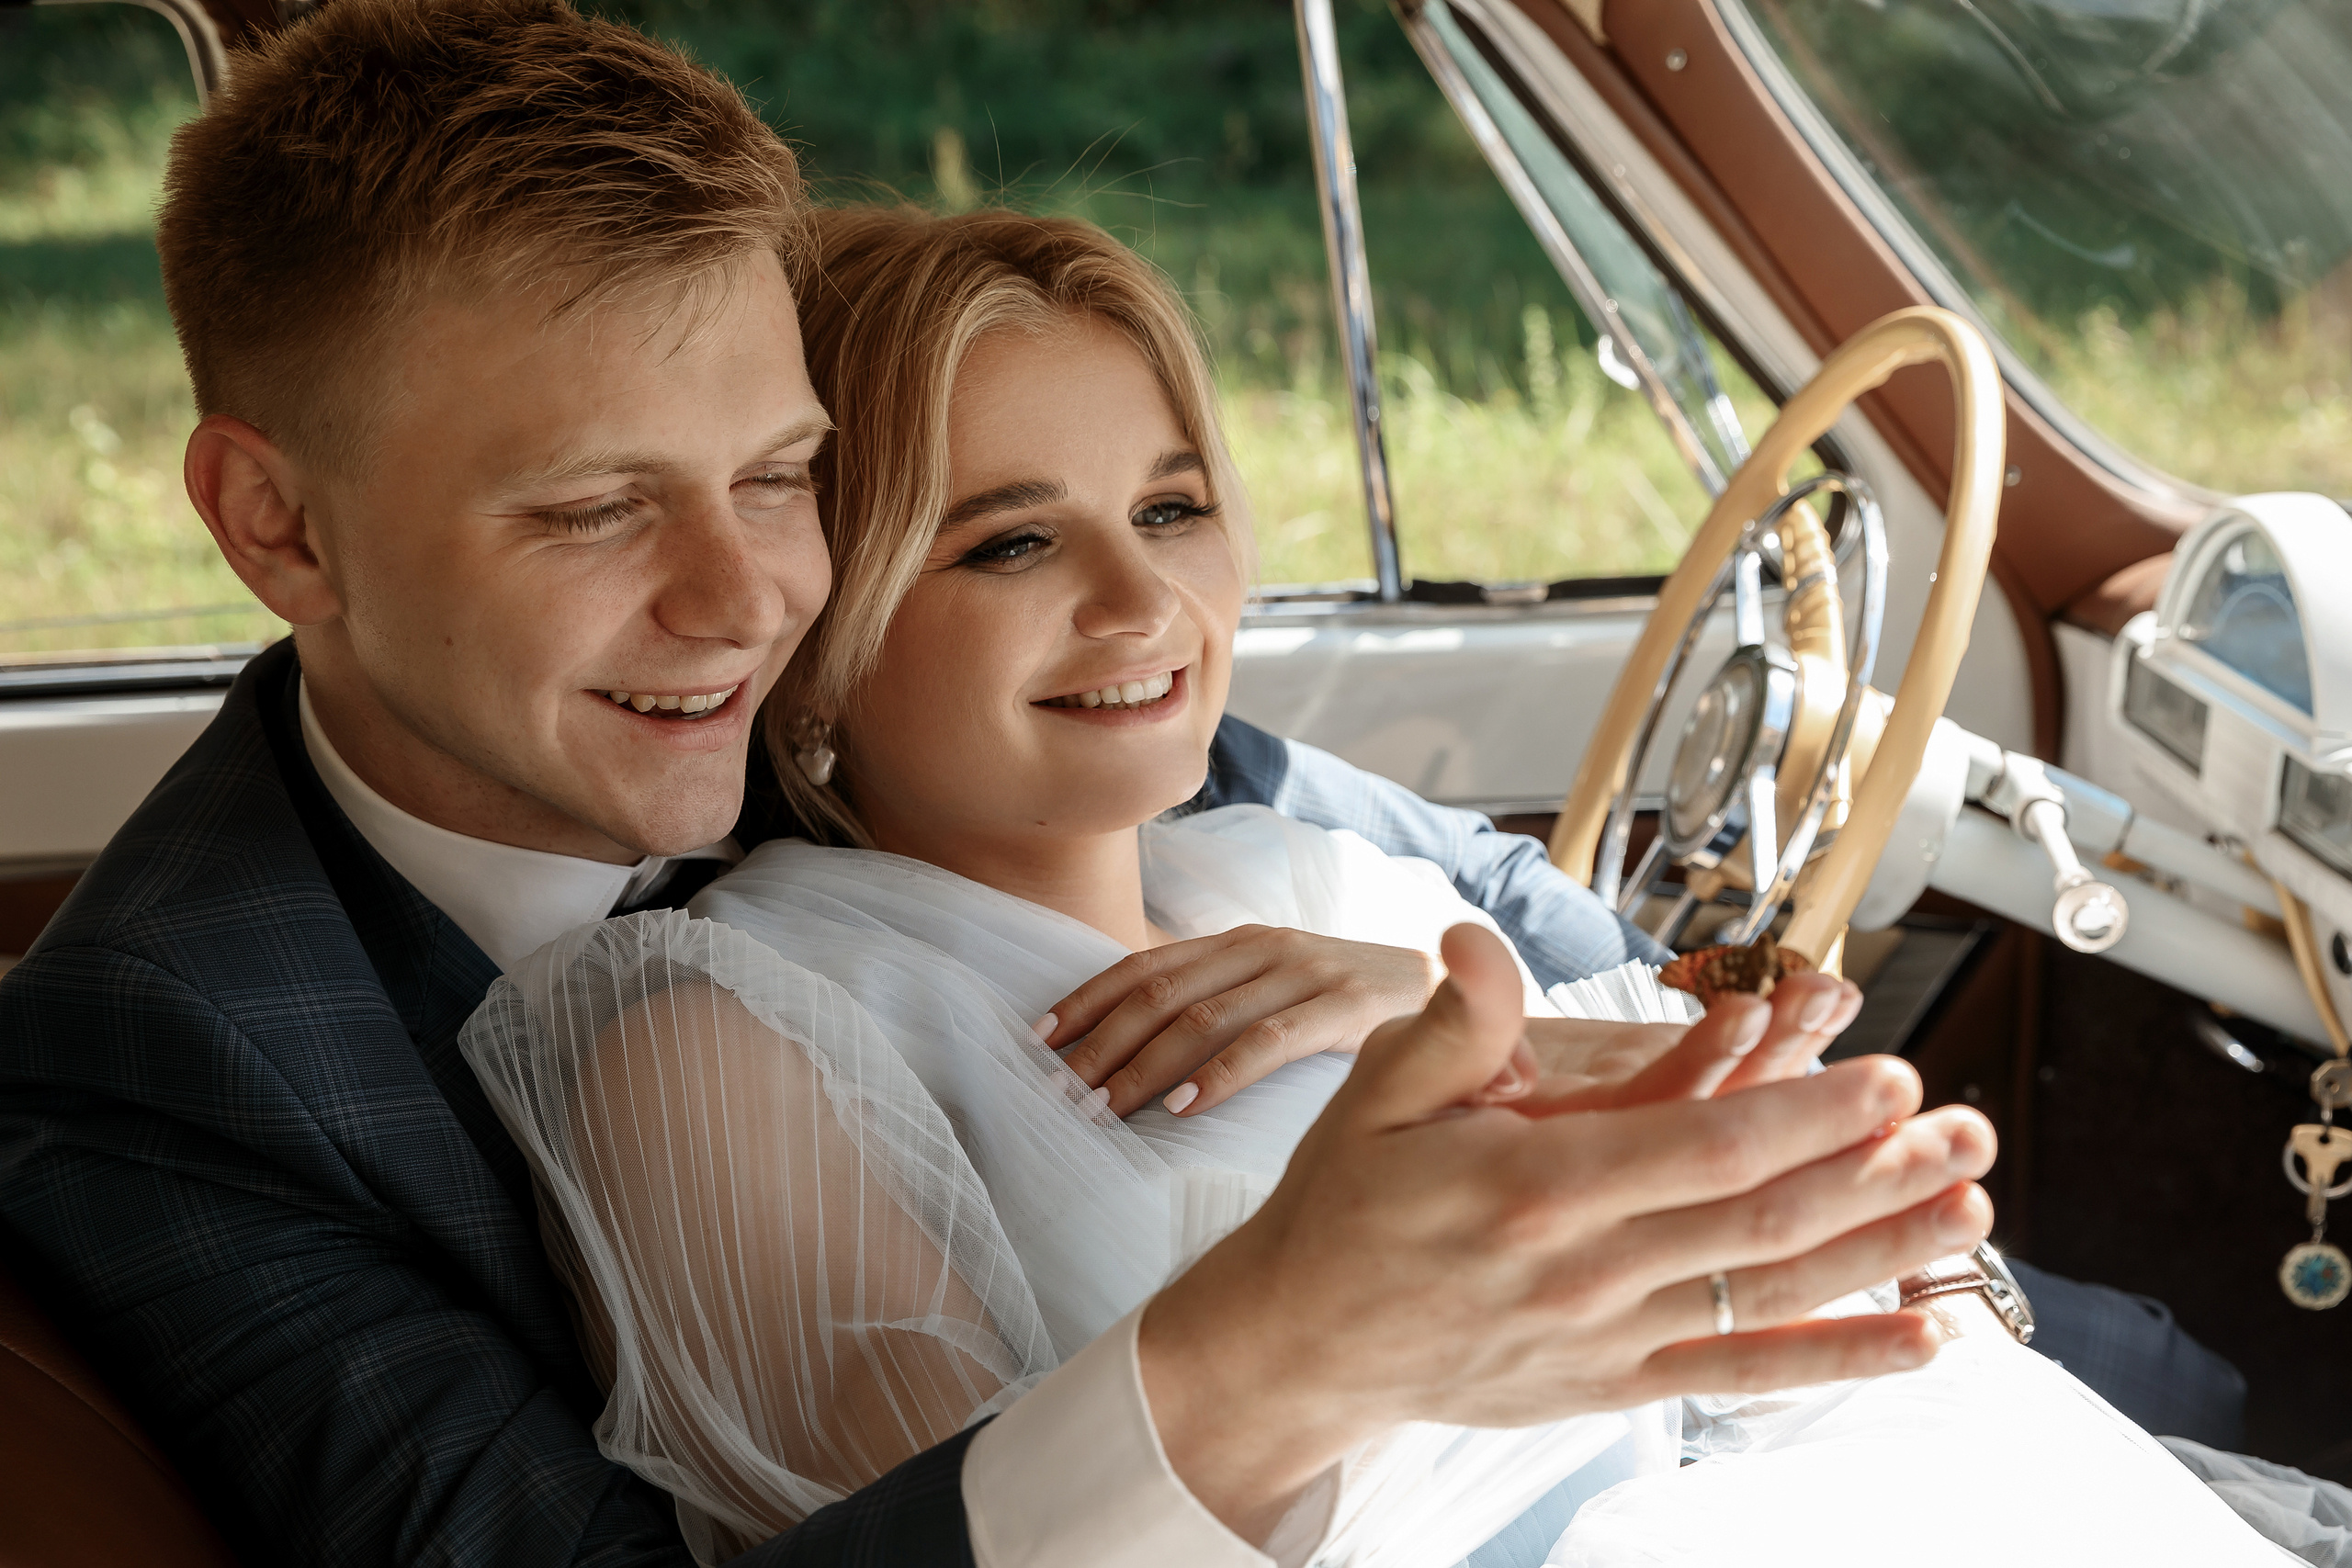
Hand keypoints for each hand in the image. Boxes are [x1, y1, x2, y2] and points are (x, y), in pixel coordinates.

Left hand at [1040, 926, 1440, 1116]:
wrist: (1457, 995)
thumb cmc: (1353, 1004)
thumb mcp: (1280, 991)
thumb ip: (1220, 1006)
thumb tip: (1137, 1051)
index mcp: (1239, 941)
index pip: (1143, 965)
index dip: (1087, 999)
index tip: (1039, 1039)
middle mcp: (1264, 948)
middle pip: (1161, 993)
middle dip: (1102, 1041)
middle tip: (1060, 1090)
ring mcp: (1305, 973)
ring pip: (1203, 1017)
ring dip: (1145, 1065)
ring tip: (1104, 1107)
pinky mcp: (1345, 1007)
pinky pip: (1269, 1040)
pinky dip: (1220, 1075)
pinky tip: (1183, 1108)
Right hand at [1140, 924, 1991, 1541]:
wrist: (1302, 1341)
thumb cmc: (1344, 1205)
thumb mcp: (1378, 1091)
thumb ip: (1451, 1020)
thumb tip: (1475, 938)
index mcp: (1533, 1186)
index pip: (1701, 1147)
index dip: (1806, 1114)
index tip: (1888, 1078)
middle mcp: (1583, 1270)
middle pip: (1760, 1222)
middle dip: (1876, 1175)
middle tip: (1968, 1135)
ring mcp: (1605, 1337)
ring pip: (1768, 1294)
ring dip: (1880, 1255)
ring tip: (1969, 1216)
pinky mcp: (1611, 1385)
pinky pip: (1739, 1373)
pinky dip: (1833, 1358)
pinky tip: (1916, 1340)